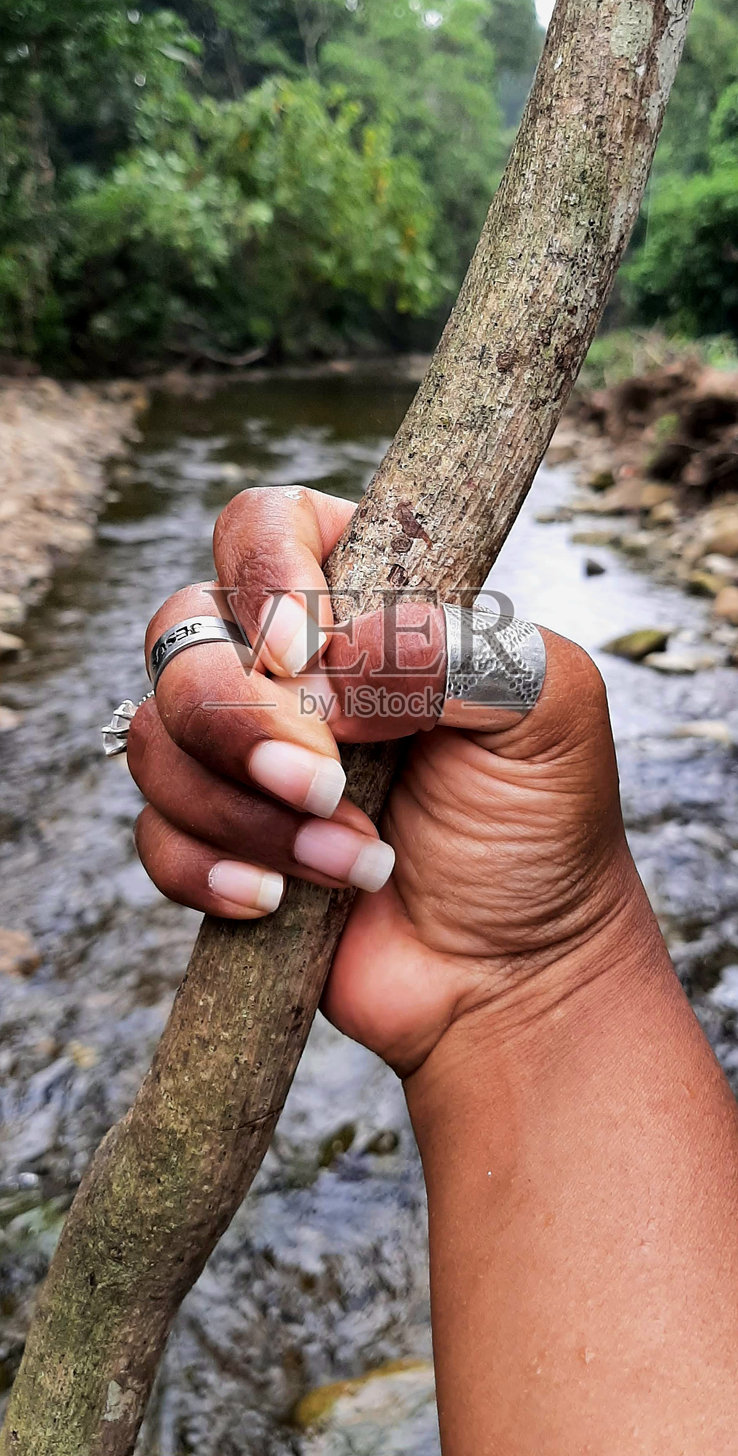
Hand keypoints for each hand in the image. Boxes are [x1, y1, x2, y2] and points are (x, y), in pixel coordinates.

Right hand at [128, 485, 648, 1075]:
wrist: (515, 970)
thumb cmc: (540, 824)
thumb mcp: (549, 706)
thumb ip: (453, 647)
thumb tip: (331, 664)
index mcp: (361, 599)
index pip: (264, 524)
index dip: (261, 574)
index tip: (306, 654)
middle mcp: (286, 664)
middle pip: (180, 631)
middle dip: (240, 718)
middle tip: (328, 784)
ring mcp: (241, 751)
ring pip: (154, 736)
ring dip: (246, 808)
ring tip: (351, 860)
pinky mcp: (215, 835)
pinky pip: (153, 832)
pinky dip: (209, 867)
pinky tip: (279, 901)